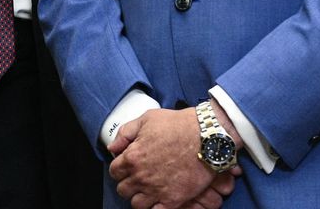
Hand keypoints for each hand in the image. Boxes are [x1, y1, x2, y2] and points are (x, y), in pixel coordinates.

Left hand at [109, 108, 234, 208]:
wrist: (206, 137)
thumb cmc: (178, 125)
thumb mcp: (147, 119)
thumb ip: (125, 133)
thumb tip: (113, 146)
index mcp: (132, 157)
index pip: (114, 171)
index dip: (120, 168)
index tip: (127, 167)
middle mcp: (141, 176)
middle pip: (123, 190)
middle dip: (128, 183)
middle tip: (138, 178)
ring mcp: (156, 190)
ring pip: (136, 204)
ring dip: (140, 197)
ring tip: (147, 190)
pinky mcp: (173, 200)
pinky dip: (155, 207)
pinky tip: (159, 199)